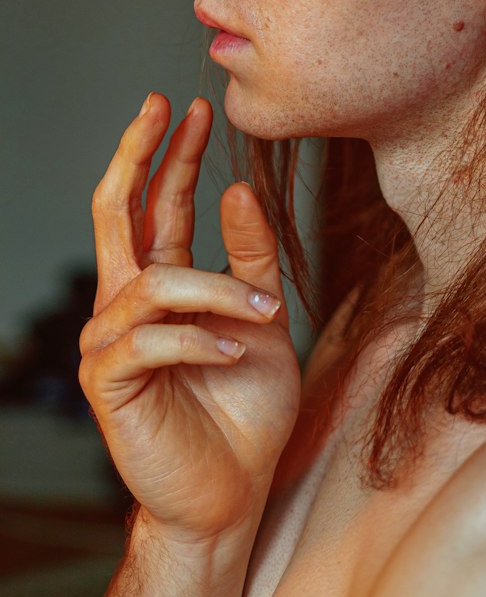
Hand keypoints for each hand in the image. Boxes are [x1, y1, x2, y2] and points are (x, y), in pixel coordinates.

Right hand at [79, 95, 300, 548]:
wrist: (233, 489)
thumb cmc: (245, 408)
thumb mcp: (263, 318)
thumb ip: (250, 259)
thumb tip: (238, 189)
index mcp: (161, 284)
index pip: (156, 204)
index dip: (170, 154)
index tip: (192, 107)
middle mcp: (128, 304)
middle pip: (116, 213)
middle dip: (138, 155)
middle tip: (162, 108)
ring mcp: (112, 342)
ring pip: (156, 281)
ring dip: (219, 293)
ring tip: (265, 318)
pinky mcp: (109, 383)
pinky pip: (152, 337)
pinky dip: (202, 339)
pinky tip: (234, 352)